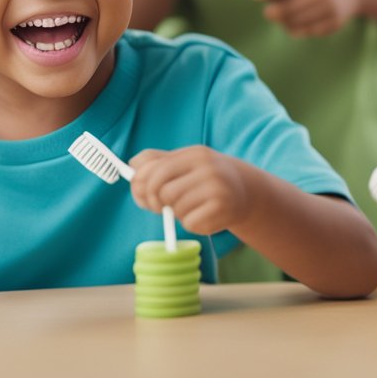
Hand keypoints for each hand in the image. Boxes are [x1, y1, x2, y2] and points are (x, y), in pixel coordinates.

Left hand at [129, 147, 250, 234]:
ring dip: (176, 213)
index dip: (143, 184)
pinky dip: (189, 223)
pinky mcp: (222, 210)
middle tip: (159, 206)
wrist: (244, 192)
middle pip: (164, 191)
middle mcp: (208, 169)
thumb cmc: (204, 178)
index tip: (142, 193)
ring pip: (176, 208)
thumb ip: (156, 162)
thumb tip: (131, 167)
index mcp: (194, 154)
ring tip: (188, 207)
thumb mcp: (184, 163)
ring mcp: (217, 189)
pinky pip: (190, 222)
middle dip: (156, 202)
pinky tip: (200, 215)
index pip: (157, 169)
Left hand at [247, 0, 363, 36]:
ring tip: (284, 17)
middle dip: (274, 12)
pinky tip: (298, 23)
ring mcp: (331, 9)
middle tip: (268, 13)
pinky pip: (307, 31)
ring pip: (298, 21)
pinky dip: (297, 29)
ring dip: (285, 21)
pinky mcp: (334, 24)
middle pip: (291, 6)